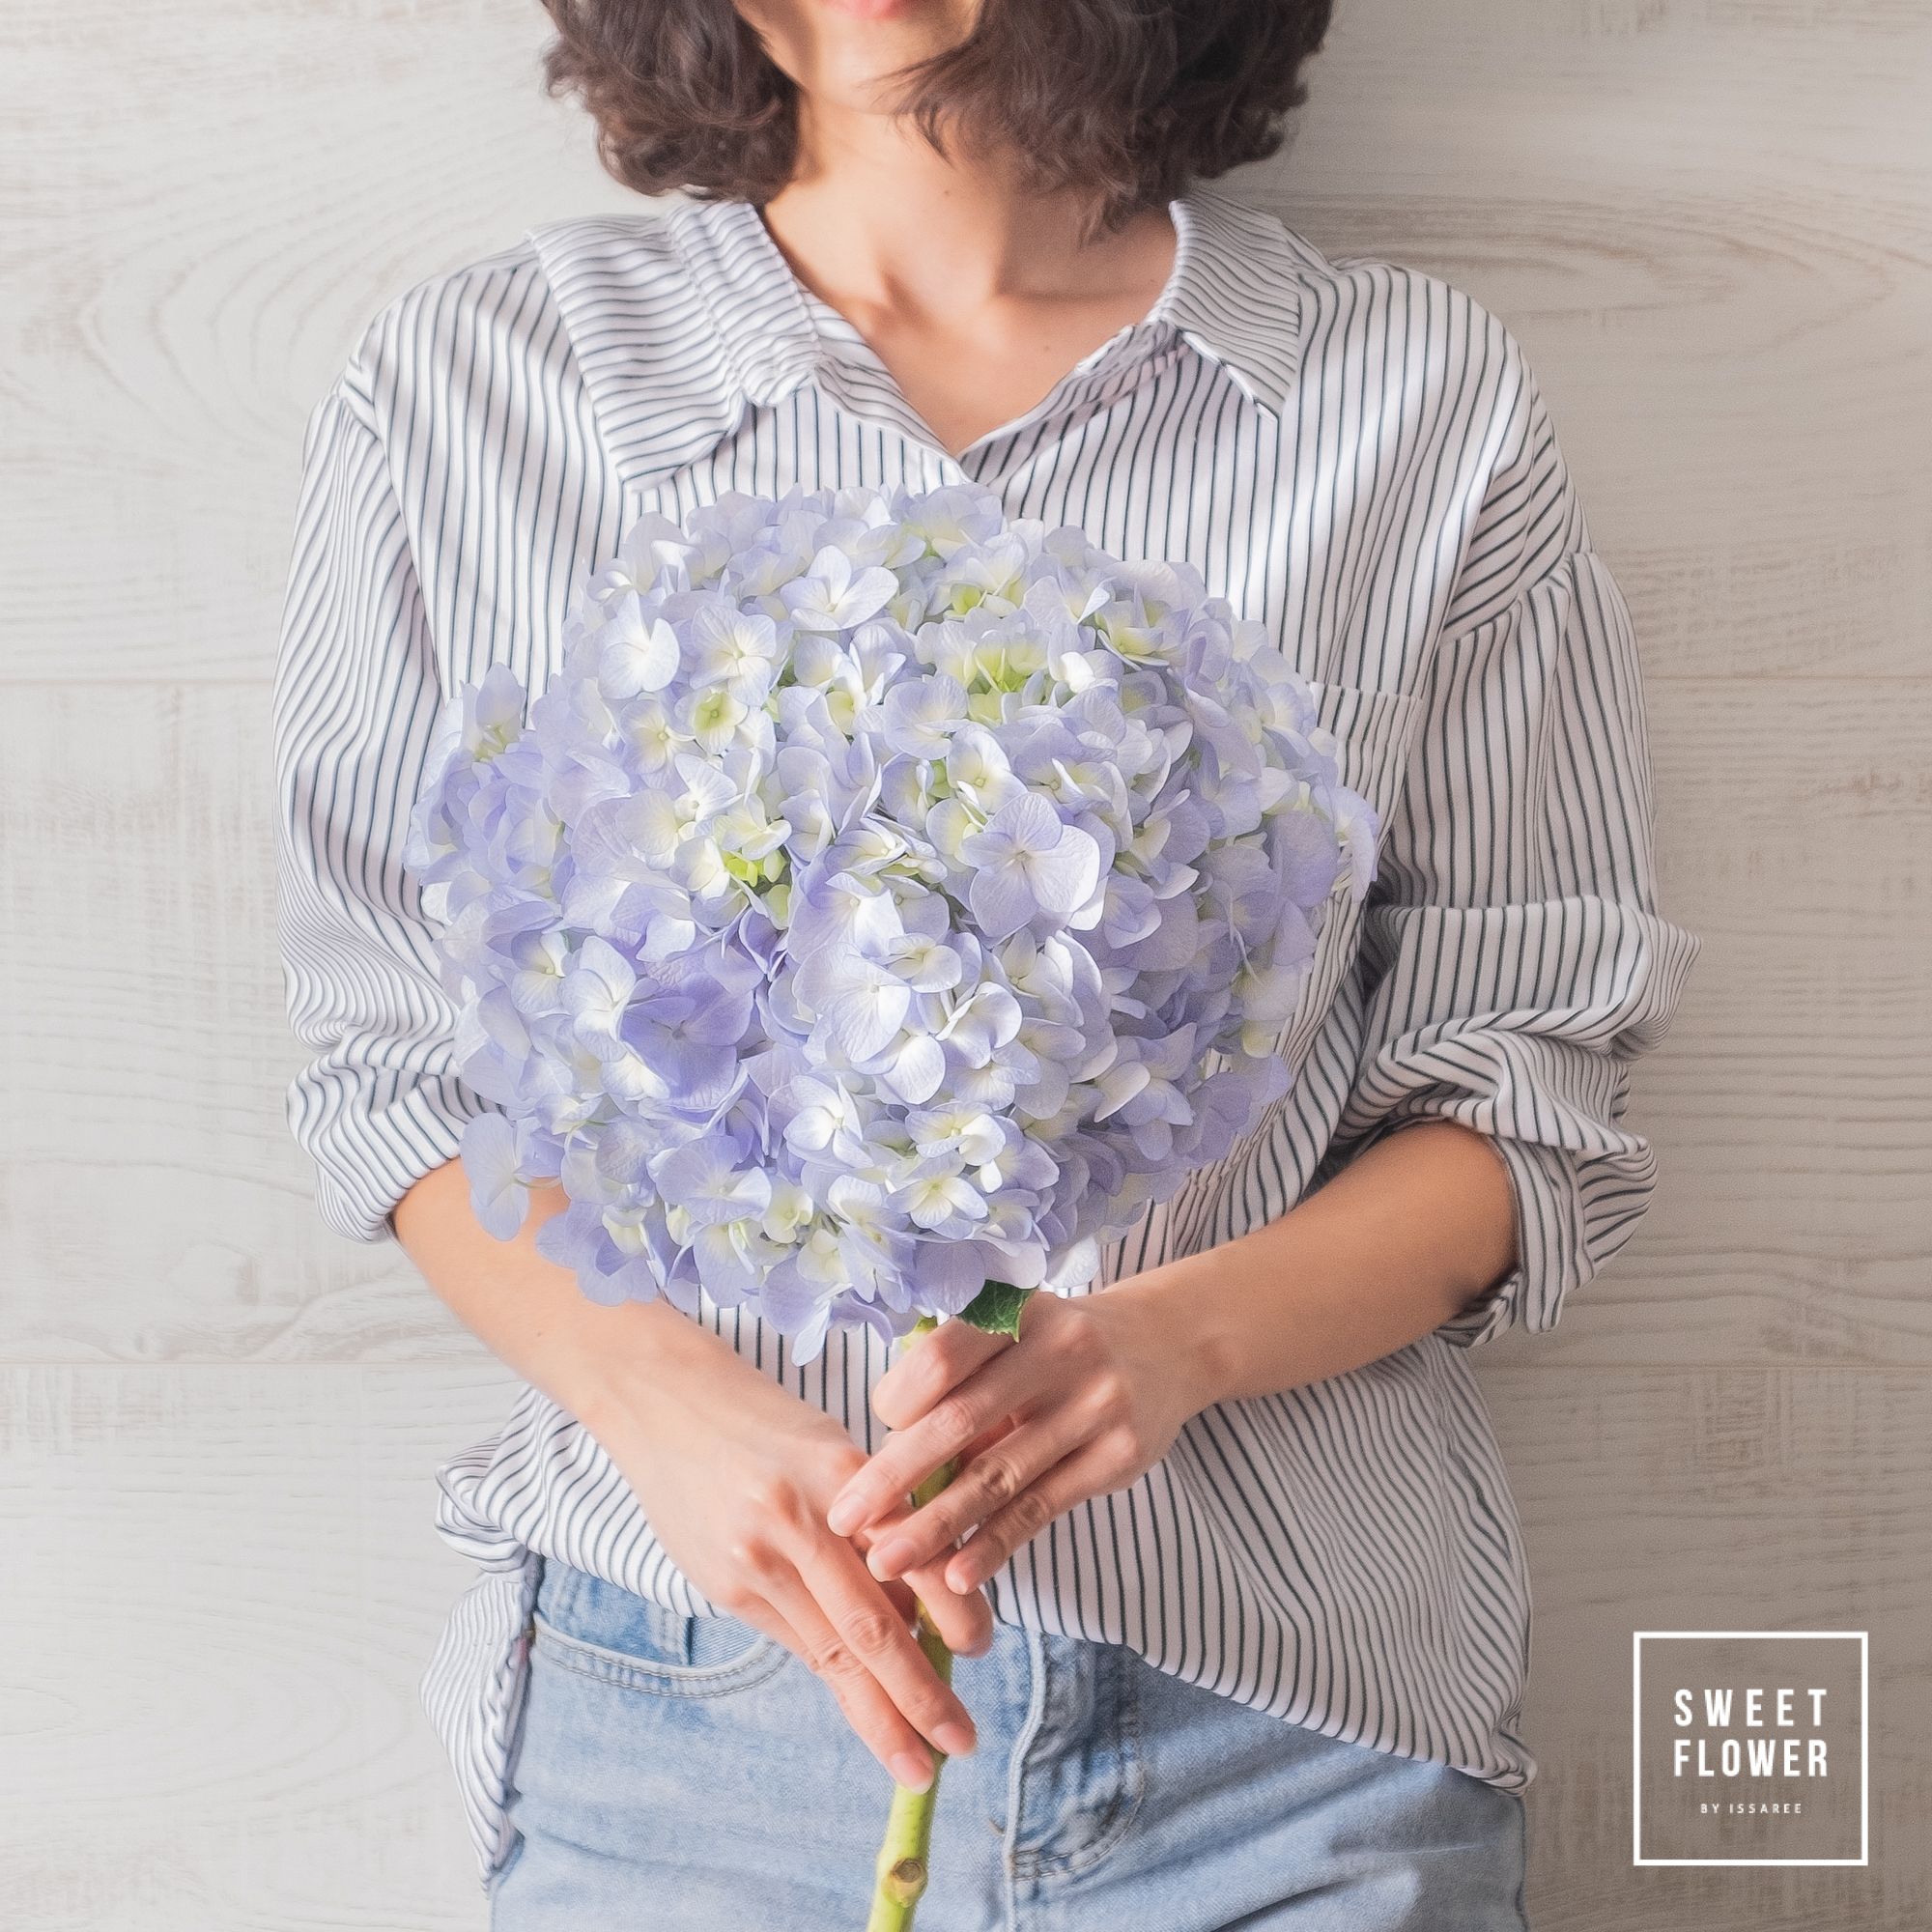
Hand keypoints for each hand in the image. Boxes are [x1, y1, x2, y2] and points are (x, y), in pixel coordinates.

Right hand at [588, 1320, 994, 1791]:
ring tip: (917, 1761)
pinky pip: (796, 1642)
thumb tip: (926, 1606)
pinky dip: (836, 1676)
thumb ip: (878, 1517)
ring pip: (832, 1653)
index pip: (913, 1558)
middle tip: (961, 1743)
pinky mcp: (727, 1587)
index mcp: (845, 1472)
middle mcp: (801, 1520)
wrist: (666, 1404)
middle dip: (922, 1696)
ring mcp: (757, 1560)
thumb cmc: (768, 1425)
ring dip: (879, 1715)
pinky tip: (865, 1708)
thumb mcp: (834, 1448)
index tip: (981, 1649)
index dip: (952, 1613)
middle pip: (873, 1627)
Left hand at [823, 1282, 1217, 1595]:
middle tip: (844, 1521)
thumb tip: (883, 1455)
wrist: (1166, 1344)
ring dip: (935, 1526)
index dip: (896, 1400)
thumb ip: (961, 1379)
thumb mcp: (1016, 1333)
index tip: (875, 1430)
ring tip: (886, 1563)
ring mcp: (1094, 1403)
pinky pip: (1041, 1508)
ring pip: (997, 1476)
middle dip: (893, 1476)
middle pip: (958, 1421)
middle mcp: (1058, 1350)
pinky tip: (955, 1575)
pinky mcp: (1118, 1455)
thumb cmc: (1058, 1347)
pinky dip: (994, 1545)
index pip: (940, 1358)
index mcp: (1016, 1311)